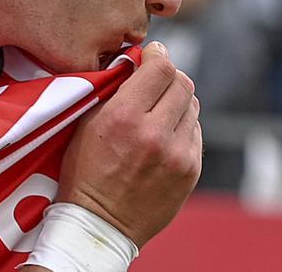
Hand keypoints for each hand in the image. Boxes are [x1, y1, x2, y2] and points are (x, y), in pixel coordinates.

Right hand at [55, 41, 200, 247]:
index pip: (161, 67)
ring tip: (157, 114)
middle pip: (183, 82)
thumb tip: (139, 58)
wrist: (100, 224)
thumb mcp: (86, 123)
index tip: (151, 56)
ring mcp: (178, 154)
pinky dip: (182, 128)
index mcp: (125, 117)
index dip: (158, 56)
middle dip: (169, 77)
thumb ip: (115, 88)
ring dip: (177, 103)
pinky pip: (195, 132)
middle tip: (155, 83)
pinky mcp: (191, 170)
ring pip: (192, 105)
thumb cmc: (86, 171)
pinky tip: (164, 137)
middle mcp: (155, 134)